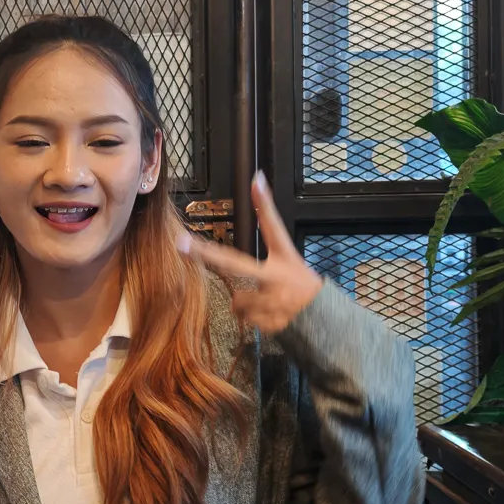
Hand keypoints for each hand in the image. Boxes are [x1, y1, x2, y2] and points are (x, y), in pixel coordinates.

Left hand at [190, 172, 322, 334]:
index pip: (274, 225)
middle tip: (182, 244)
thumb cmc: (300, 283)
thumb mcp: (288, 255)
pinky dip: (254, 317)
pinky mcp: (269, 323)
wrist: (322, 318)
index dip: (265, 203)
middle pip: (233, 263)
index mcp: (284, 258)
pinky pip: (246, 318)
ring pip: (237, 301)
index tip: (256, 180)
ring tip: (267, 301)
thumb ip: (268, 234)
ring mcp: (272, 301)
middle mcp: (276, 277)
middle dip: (204, 253)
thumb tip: (257, 186)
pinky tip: (271, 314)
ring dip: (245, 303)